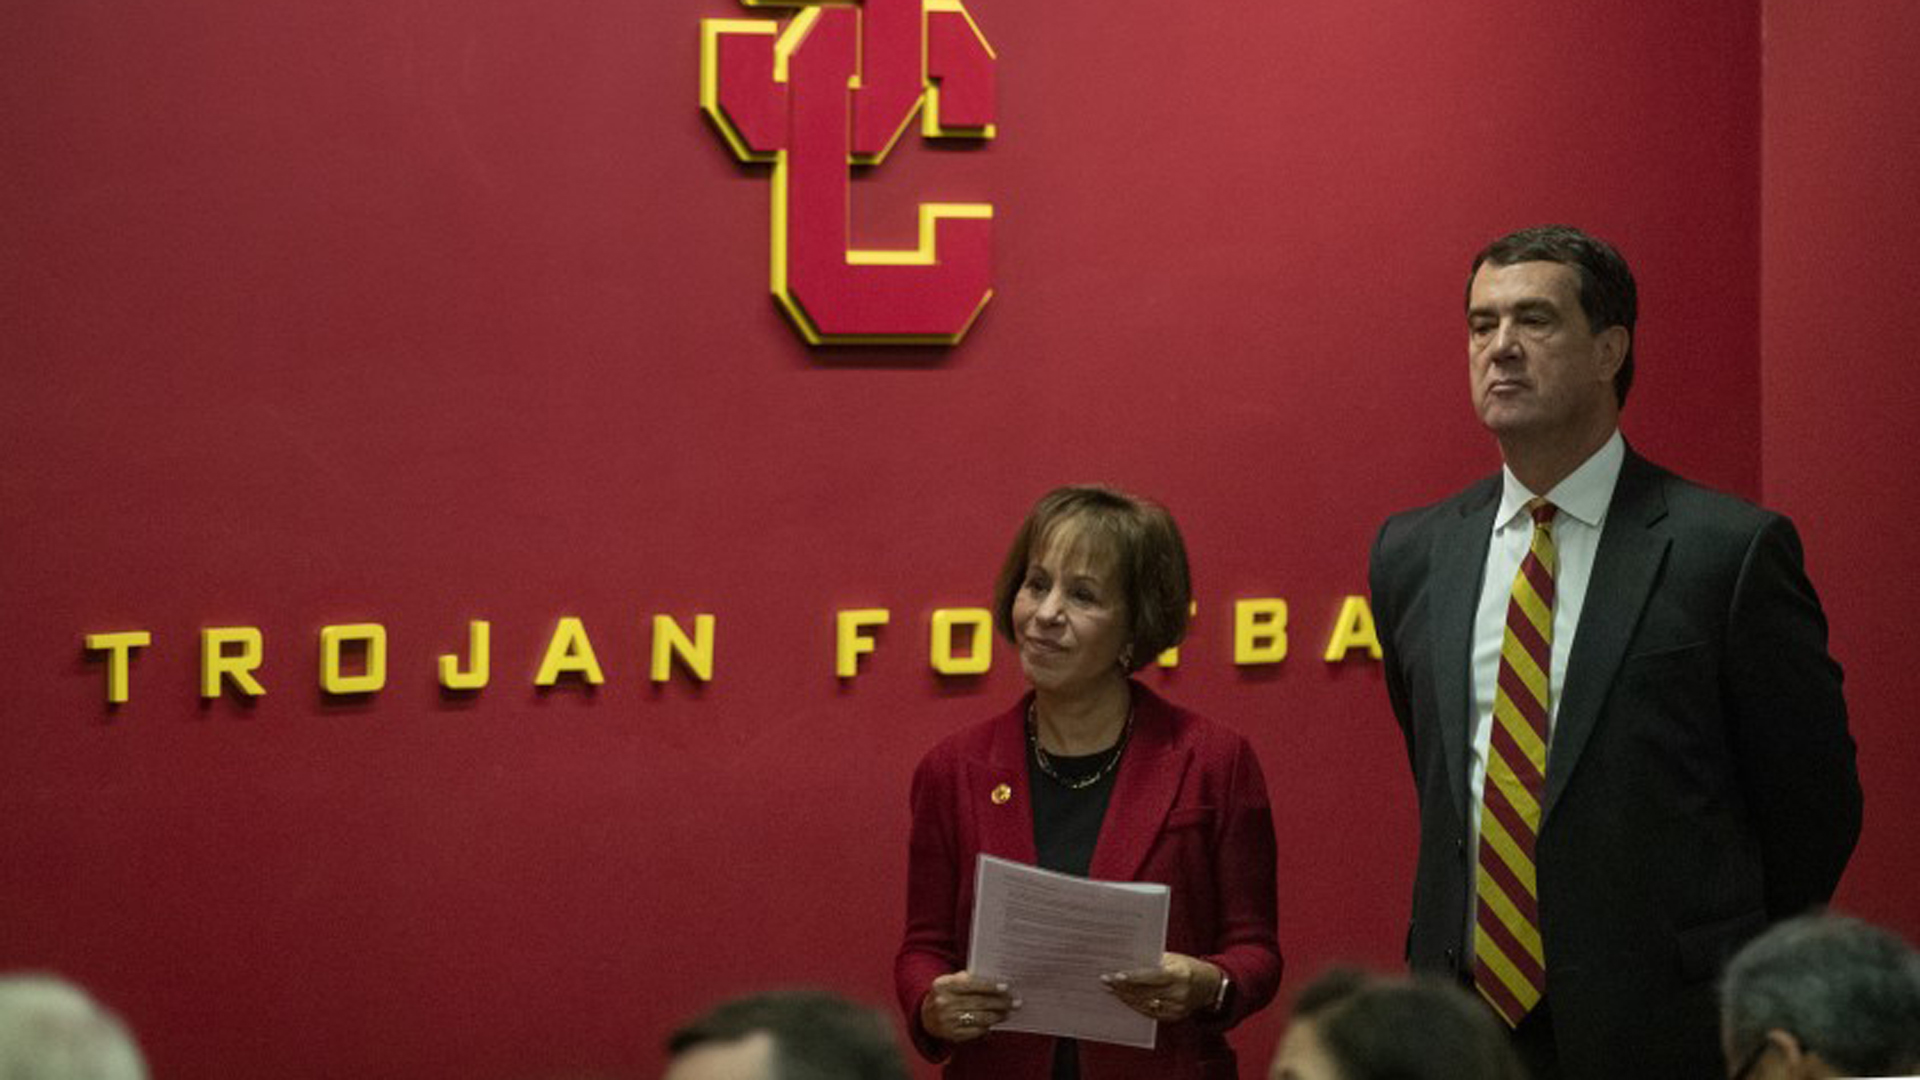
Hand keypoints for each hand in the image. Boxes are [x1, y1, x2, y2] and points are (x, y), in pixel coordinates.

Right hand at [921, 970, 1019, 1042]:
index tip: (1006, 988)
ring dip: (997, 1015)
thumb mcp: (950, 982)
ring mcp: (947, 1020)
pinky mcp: (951, 1035)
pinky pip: (975, 1030)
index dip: (990, 986)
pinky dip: (987, 1026)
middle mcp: (943, 1002)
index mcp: (943, 985)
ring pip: (980, 1017)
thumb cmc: (945, 995)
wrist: (925, 1016)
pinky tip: (995, 1022)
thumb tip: (995, 980)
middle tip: (1015, 1002)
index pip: (971, 984)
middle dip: (1000, 1002)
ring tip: (1008, 1012)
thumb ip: (967, 979)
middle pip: (979, 1002)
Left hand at [1102, 952, 1221, 1022]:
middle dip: (1123, 988)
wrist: (1210, 986)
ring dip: (1126, 997)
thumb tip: (1129, 961)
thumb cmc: (1189, 967)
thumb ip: (1154, 961)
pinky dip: (1136, 1006)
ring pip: (1144, 1004)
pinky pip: (1150, 1013)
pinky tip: (1125, 999)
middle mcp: (1178, 993)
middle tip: (1106, 982)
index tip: (1115, 976)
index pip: (1151, 976)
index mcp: (1179, 974)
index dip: (1132, 978)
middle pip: (1145, 992)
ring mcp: (1177, 1007)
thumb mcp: (1174, 958)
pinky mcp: (1174, 1017)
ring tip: (1112, 990)